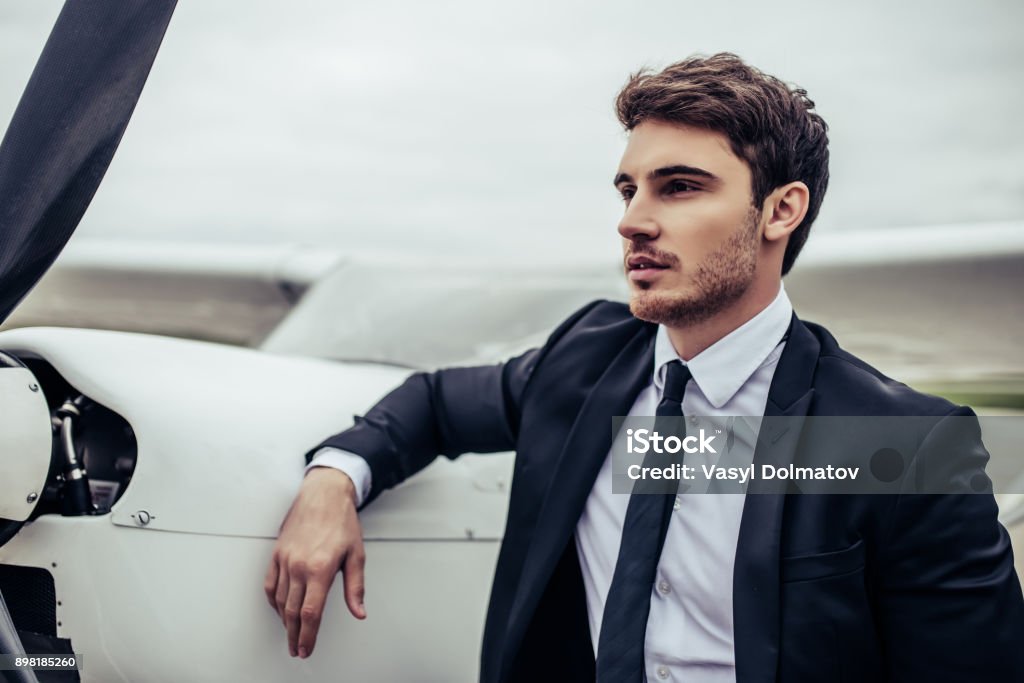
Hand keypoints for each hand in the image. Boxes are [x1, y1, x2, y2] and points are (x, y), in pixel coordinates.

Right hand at [264, 467, 366, 658]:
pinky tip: (279, 609)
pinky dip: (273, 601)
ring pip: (280, 600)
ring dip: (284, 621)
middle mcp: (298, 565)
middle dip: (294, 635)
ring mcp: (285, 559)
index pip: (311, 612)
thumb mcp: (357, 554)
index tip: (307, 648)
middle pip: (292, 611)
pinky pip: (270, 584)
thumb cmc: (341, 520)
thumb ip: (355, 587)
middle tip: (298, 649)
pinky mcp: (277, 553)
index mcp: (320, 568)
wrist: (323, 494)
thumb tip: (359, 611)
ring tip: (290, 634)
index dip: (308, 635)